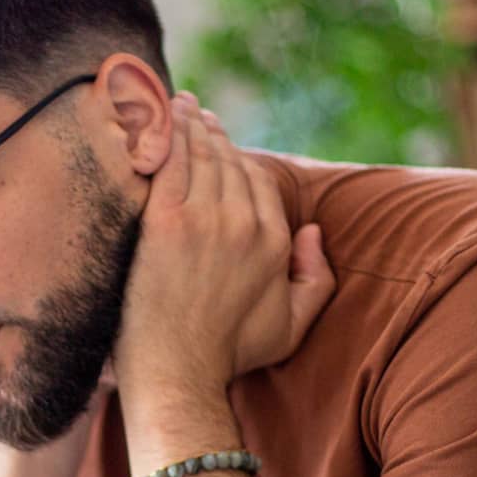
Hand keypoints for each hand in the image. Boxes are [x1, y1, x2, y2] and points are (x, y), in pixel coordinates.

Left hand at [114, 93, 334, 398]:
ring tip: (177, 105)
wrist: (178, 372)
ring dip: (189, 123)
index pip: (256, 181)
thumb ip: (316, 279)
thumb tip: (312, 231)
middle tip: (193, 111)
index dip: (236, 156)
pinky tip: (161, 114)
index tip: (220, 139)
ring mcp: (205, 220)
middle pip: (228, 161)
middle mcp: (245, 224)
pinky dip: (167, 133)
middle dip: (211, 131)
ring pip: (200, 155)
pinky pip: (170, 162)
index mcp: (275, 242)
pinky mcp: (166, 222)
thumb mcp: (293, 327)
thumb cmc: (230, 356)